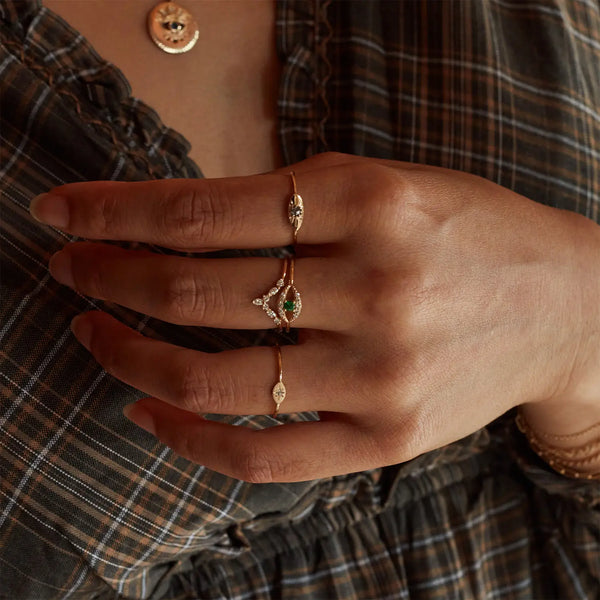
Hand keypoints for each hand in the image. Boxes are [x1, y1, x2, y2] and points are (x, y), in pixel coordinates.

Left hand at [30, 153, 599, 481]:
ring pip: (218, 380)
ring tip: (94, 334)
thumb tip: (175, 222)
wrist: (559, 304)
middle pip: (199, 293)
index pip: (204, 210)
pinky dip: (190, 438)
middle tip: (69, 270)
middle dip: (110, 278)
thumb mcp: (384, 185)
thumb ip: (287, 200)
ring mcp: (383, 373)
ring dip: (131, 357)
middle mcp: (377, 287)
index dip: (115, 212)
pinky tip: (148, 408)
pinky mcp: (388, 439)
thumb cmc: (465, 231)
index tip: (62, 214)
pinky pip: (265, 455)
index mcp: (371, 202)